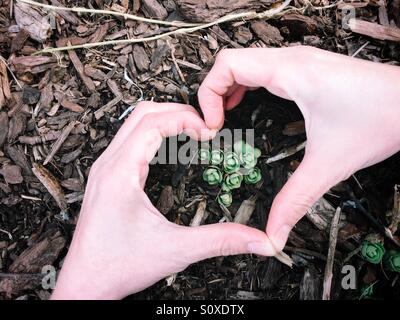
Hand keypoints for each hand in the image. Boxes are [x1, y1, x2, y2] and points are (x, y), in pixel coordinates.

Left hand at [51, 102, 274, 299]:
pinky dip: (154, 135)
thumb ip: (221, 241)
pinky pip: (129, 141)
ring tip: (191, 132)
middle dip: (177, 112)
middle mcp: (108, 165)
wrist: (86, 284)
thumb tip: (258, 239)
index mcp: (120, 174)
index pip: (152, 123)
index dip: (185, 118)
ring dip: (164, 120)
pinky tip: (171, 150)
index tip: (208, 130)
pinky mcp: (107, 178)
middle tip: (203, 125)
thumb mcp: (177, 250)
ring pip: (133, 125)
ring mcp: (105, 170)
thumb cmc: (119, 267)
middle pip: (142, 114)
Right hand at [198, 46, 399, 251]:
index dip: (208, 93)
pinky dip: (245, 85)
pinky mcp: (305, 70)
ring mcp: (298, 62)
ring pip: (245, 63)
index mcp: (290, 73)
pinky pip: (261, 69)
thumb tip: (273, 232)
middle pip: (231, 62)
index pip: (227, 65)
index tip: (212, 125)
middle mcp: (291, 61)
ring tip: (223, 117)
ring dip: (227, 88)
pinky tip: (246, 105)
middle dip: (212, 93)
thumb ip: (294, 201)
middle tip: (212, 124)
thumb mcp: (328, 164)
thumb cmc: (383, 117)